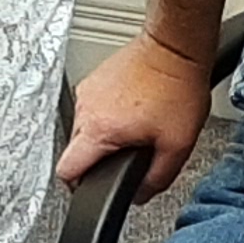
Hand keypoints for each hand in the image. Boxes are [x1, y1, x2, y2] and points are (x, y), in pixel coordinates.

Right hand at [56, 32, 216, 194]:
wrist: (175, 47)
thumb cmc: (177, 87)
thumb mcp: (177, 146)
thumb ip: (157, 179)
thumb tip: (141, 195)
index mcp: (98, 129)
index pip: (66, 171)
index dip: (79, 187)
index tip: (94, 186)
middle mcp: (86, 108)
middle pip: (75, 150)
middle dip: (98, 158)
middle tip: (128, 154)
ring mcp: (88, 90)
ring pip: (85, 128)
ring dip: (104, 135)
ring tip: (134, 128)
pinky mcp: (94, 78)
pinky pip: (93, 108)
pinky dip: (108, 114)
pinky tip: (132, 111)